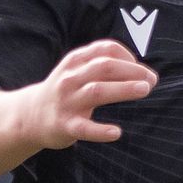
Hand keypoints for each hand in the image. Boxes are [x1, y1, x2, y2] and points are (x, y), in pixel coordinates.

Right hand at [22, 41, 156, 148]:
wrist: (30, 115)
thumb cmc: (66, 91)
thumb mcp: (78, 69)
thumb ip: (103, 64)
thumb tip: (141, 70)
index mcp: (76, 61)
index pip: (106, 49)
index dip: (128, 56)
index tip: (142, 70)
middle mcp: (71, 78)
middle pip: (105, 67)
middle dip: (132, 71)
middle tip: (152, 80)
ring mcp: (67, 101)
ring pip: (97, 91)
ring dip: (123, 89)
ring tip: (144, 90)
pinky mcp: (65, 125)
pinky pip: (84, 128)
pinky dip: (100, 131)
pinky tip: (116, 132)